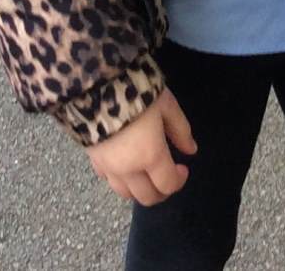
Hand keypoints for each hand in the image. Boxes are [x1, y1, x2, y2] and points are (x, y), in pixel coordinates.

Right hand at [85, 90, 197, 206]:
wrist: (96, 86)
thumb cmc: (137, 93)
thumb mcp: (166, 105)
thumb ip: (180, 130)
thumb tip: (191, 150)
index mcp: (151, 156)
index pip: (168, 184)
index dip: (179, 180)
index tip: (183, 167)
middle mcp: (129, 169)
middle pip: (147, 197)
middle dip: (161, 191)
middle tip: (167, 175)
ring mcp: (108, 167)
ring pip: (125, 194)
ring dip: (140, 189)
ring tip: (147, 174)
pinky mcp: (93, 160)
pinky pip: (107, 180)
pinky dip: (119, 179)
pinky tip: (124, 165)